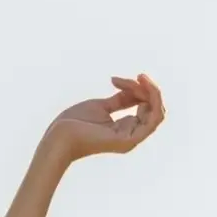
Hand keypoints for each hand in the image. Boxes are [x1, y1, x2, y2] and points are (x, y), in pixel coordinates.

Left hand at [40, 74, 165, 164]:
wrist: (59, 136)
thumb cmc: (74, 123)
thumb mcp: (102, 106)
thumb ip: (121, 100)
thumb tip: (136, 89)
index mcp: (125, 129)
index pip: (145, 108)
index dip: (139, 89)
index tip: (116, 80)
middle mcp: (131, 135)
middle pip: (154, 109)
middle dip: (147, 88)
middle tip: (136, 76)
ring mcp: (131, 139)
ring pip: (157, 114)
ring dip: (152, 92)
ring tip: (139, 78)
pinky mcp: (127, 140)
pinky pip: (152, 121)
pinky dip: (152, 101)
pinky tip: (140, 88)